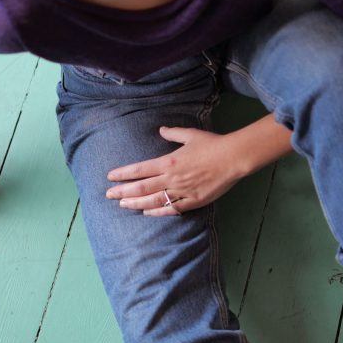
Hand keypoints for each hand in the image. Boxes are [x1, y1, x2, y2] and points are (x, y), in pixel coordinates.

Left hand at [106, 126, 246, 216]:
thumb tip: (161, 130)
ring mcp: (182, 191)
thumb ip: (173, 133)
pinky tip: (147, 212)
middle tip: (109, 194)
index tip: (110, 177)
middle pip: (142, 187)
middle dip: (123, 191)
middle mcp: (172, 178)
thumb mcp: (190, 135)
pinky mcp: (193, 201)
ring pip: (153, 200)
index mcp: (169, 161)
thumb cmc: (212, 144)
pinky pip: (172, 209)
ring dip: (136, 203)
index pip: (139, 170)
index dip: (123, 174)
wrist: (233, 158)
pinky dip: (158, 212)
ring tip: (123, 205)